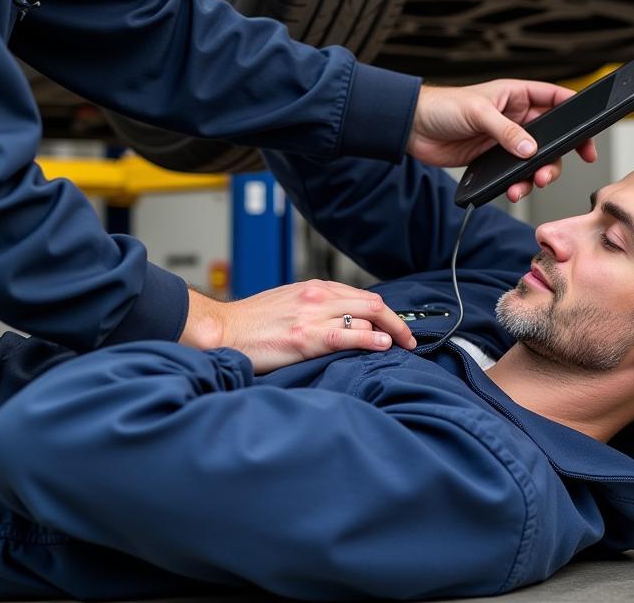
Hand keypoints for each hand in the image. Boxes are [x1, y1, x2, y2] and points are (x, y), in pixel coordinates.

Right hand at [181, 282, 417, 373]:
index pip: (363, 297)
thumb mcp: (289, 303)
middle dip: (397, 322)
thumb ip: (316, 308)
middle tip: (410, 340)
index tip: (397, 328)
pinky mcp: (304, 337)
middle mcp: (318, 296)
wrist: (223, 329)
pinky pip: (346, 336)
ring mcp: (312, 315)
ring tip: (402, 346)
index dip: (386, 313)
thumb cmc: (252, 321)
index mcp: (316, 288)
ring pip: (366, 315)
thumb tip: (343, 321)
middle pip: (373, 303)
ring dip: (390, 331)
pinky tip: (383, 345)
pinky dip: (370, 339)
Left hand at [406, 80, 598, 201]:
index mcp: (517, 95)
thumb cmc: (442, 106)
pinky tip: (512, 190)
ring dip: (537, 175)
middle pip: (551, 138)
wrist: (412, 129)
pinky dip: (518, 184)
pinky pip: (515, 173)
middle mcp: (516, 117)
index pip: (556, 100)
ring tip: (530, 185)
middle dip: (556, 157)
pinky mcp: (494, 159)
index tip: (587, 135)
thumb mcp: (477, 112)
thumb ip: (506, 131)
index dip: (575, 116)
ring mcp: (506, 140)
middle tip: (551, 172)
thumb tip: (530, 149)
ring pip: (535, 160)